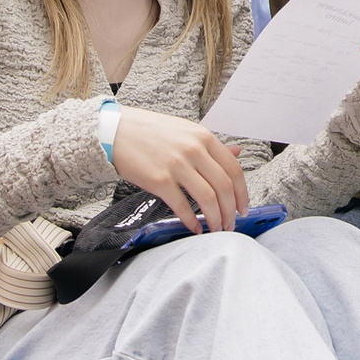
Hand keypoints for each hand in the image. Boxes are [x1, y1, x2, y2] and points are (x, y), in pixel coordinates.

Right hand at [107, 107, 250, 233]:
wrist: (115, 131)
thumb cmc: (150, 131)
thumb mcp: (186, 131)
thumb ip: (211, 146)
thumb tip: (238, 152)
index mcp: (204, 137)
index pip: (234, 169)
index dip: (242, 192)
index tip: (243, 206)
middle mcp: (194, 150)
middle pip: (224, 186)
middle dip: (231, 210)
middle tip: (232, 223)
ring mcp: (177, 165)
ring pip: (207, 198)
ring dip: (215, 218)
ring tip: (216, 228)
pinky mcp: (159, 180)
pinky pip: (182, 206)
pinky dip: (192, 221)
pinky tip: (195, 228)